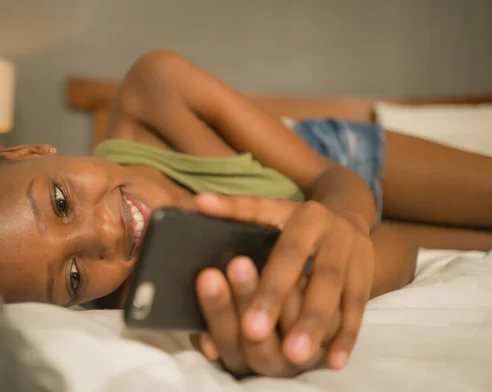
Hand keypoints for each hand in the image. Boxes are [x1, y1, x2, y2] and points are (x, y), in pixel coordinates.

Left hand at [193, 193, 373, 372]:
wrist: (346, 215)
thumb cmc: (292, 220)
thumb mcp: (268, 209)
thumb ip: (235, 210)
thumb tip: (198, 204)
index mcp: (303, 215)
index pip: (283, 250)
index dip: (265, 280)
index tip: (235, 303)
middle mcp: (331, 232)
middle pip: (310, 271)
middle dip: (281, 302)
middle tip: (254, 334)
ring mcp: (353, 254)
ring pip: (337, 293)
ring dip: (317, 326)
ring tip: (295, 357)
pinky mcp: (366, 275)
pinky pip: (358, 308)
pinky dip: (346, 337)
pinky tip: (333, 362)